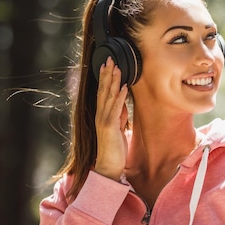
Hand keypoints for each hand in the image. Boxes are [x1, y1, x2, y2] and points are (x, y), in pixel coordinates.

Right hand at [94, 57, 128, 180]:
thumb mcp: (118, 128)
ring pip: (108, 96)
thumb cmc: (114, 148)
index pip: (103, 92)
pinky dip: (119, 97)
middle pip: (103, 90)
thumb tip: (123, 104)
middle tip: (110, 59)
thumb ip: (119, 115)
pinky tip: (123, 87)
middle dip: (107, 74)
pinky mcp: (110, 127)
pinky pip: (115, 109)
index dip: (105, 78)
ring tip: (117, 68)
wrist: (108, 165)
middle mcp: (101, 115)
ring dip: (113, 81)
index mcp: (102, 115)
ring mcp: (104, 120)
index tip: (108, 65)